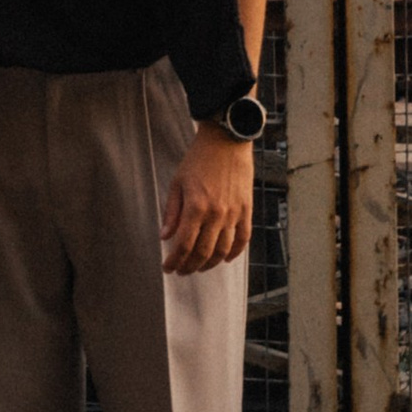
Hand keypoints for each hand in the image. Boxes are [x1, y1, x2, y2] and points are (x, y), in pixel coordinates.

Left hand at [161, 126, 252, 275]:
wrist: (226, 141)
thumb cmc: (199, 159)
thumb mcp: (177, 183)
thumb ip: (171, 212)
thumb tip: (165, 236)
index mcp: (196, 207)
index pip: (184, 245)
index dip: (175, 260)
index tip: (168, 267)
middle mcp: (216, 214)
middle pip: (203, 252)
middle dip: (190, 266)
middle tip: (182, 270)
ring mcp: (234, 214)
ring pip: (223, 250)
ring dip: (210, 263)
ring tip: (199, 266)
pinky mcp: (246, 210)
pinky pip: (243, 239)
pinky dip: (234, 253)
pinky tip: (224, 258)